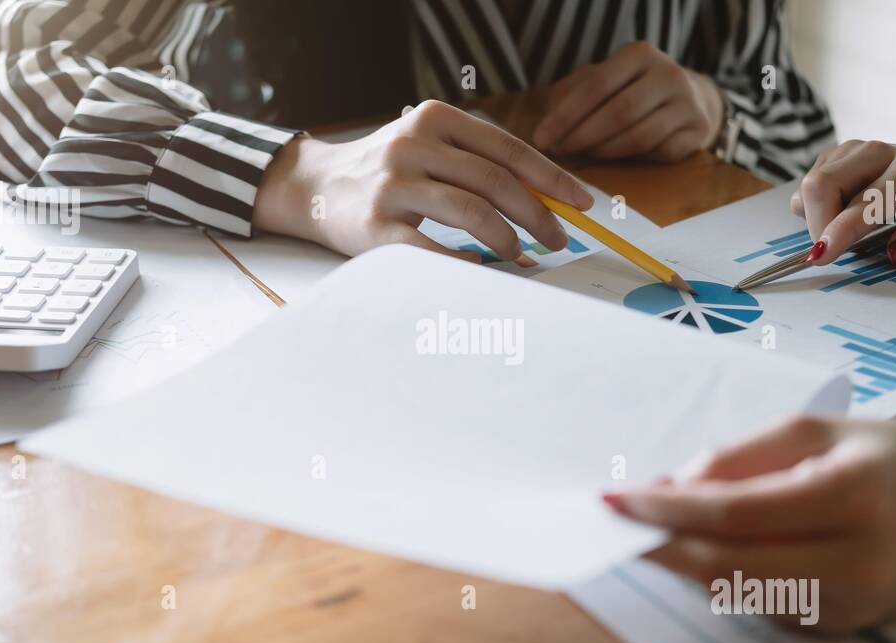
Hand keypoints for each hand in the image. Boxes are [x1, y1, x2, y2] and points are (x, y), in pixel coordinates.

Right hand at [252, 100, 593, 265]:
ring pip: (470, 212)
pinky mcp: (374, 226)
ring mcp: (392, 186)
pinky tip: (482, 269)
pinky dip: (464, 262)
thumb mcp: (428, 145)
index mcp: (435, 120)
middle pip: (495, 182)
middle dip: (537, 215)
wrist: (313, 186)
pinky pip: (432, 249)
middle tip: (559, 239)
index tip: (582, 203)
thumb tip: (545, 198)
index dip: (552, 177)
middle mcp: (412, 145)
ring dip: (508, 240)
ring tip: (523, 257)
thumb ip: (476, 160)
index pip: (508, 149)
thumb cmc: (387, 171)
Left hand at [532, 41, 724, 162]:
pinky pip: (660, 153)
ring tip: (587, 154)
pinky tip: (619, 158)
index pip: (597, 85)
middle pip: (619, 112)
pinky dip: (635, 160)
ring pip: (640, 136)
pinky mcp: (698, 130)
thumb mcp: (602, 80)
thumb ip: (571, 95)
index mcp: (639, 54)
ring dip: (606, 152)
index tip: (541, 138)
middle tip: (561, 151)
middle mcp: (668, 74)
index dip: (566, 115)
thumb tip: (548, 128)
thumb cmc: (630, 90)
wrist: (687, 97)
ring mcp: (687, 103)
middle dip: (584, 136)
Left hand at [602, 416, 895, 632]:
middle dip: (660, 544)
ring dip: (684, 559)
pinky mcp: (841, 625)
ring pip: (735, 590)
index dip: (665, 508)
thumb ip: (741, 457)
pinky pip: (761, 600)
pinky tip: (707, 545)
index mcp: (851, 497)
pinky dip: (724, 572)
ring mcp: (848, 603)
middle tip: (617, 520)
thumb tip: (672, 487)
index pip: (733, 513)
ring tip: (654, 524)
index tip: (615, 497)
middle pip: (725, 565)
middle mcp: (853, 561)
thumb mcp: (819, 430)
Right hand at [793, 140, 895, 267]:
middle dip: (818, 225)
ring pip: (811, 184)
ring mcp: (857, 150)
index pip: (866, 198)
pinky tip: (843, 218)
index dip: (840, 228)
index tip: (821, 255)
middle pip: (822, 183)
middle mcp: (882, 149)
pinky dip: (816, 208)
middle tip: (835, 254)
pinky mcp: (841, 157)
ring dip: (816, 218)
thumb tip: (895, 251)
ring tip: (847, 237)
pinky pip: (811, 186)